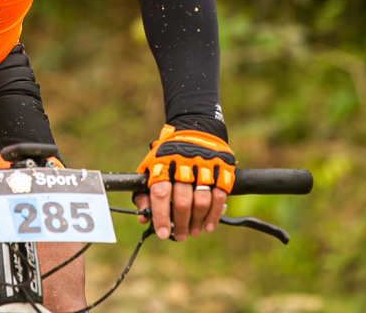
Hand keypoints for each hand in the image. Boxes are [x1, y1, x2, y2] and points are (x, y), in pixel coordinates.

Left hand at [134, 125, 235, 241]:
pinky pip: (219, 196)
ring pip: (201, 201)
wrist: (195, 128)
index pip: (160, 193)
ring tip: (193, 232)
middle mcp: (184, 164)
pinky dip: (214, 215)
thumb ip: (144, 192)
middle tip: (180, 236)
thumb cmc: (169, 155)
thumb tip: (142, 218)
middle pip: (182, 201)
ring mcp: (205, 165)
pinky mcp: (222, 168)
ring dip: (197, 221)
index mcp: (163, 163)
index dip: (160, 216)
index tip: (162, 233)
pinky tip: (207, 226)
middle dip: (181, 224)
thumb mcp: (152, 167)